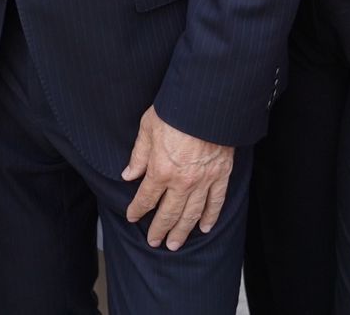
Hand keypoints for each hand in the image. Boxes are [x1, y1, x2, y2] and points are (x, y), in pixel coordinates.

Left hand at [120, 105, 234, 250]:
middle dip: (159, 230)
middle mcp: (182, 181)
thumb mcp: (147, 128)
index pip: (146, 198)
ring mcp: (203, 181)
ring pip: (191, 214)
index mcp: (160, 170)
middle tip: (154, 242)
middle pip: (168, 213)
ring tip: (174, 244)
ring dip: (182, 231)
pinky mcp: (221, 176)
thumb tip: (128, 174)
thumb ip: (139, 155)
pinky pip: (216, 202)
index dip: (137, 210)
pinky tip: (205, 228)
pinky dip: (210, 217)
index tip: (132, 217)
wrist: (206, 104)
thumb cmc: (175, 111)